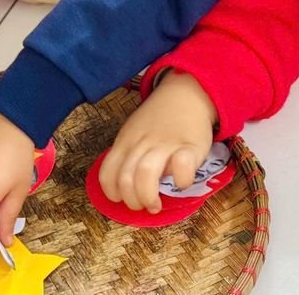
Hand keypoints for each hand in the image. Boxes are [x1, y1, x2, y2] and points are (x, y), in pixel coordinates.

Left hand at [99, 70, 216, 212]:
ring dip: (148, 196)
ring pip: (146, 174)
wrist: (186, 93)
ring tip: (156, 205)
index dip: (113, 193)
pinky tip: (181, 184)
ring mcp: (165, 144)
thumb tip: (127, 188)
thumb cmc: (159, 119)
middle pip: (125, 179)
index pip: (107, 174)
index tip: (124, 199)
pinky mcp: (190, 147)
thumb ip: (128, 155)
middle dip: (132, 201)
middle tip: (144, 205)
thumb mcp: (134, 132)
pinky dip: (180, 181)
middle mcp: (142, 144)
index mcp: (125, 142)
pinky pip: (182, 166)